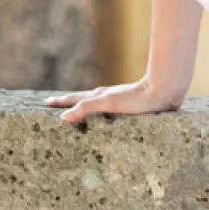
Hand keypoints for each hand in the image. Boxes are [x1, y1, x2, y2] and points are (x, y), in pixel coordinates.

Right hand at [44, 78, 181, 123]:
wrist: (162, 92)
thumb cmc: (136, 100)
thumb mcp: (107, 104)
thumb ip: (85, 108)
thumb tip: (63, 117)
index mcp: (99, 96)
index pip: (74, 100)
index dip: (60, 102)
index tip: (46, 102)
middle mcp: (106, 97)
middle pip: (83, 99)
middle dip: (68, 103)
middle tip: (55, 103)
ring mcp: (117, 100)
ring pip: (96, 103)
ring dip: (84, 106)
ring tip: (77, 110)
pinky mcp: (130, 106)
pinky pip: (109, 110)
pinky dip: (100, 112)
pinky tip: (107, 116)